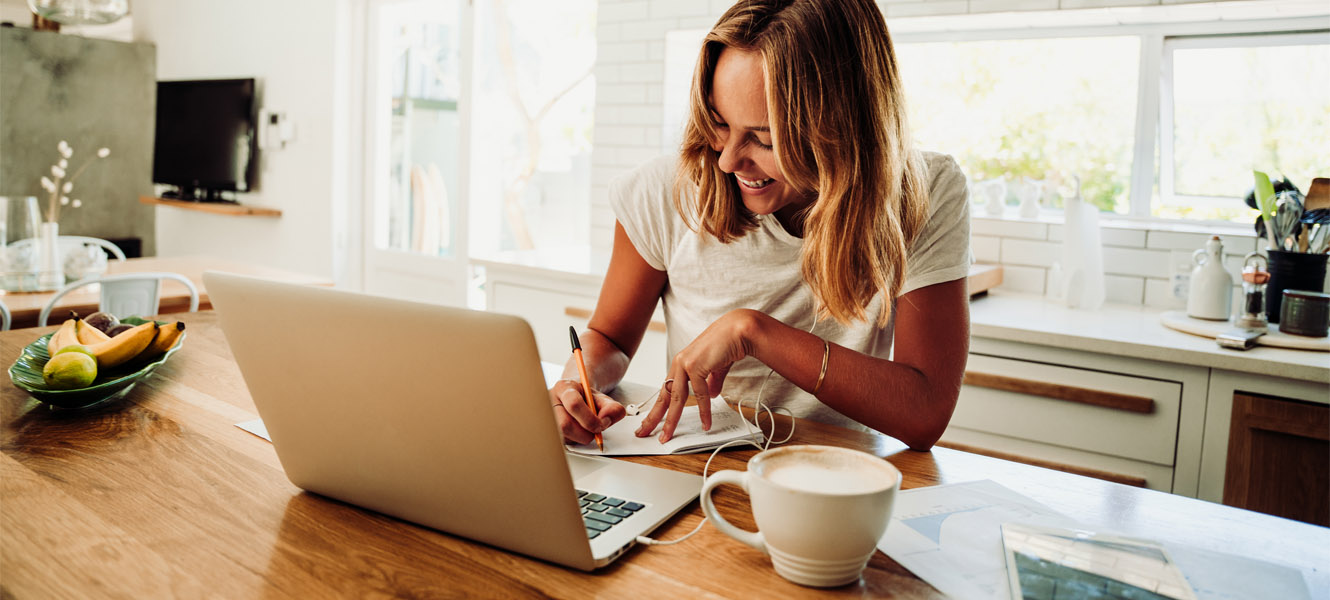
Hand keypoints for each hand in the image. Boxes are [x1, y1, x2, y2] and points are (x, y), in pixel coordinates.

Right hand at [550, 379, 625, 444]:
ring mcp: (547, 417)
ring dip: (581, 437)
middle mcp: (550, 401)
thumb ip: (612, 408)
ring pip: (563, 436)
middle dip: (585, 433)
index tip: (602, 424)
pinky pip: (563, 442)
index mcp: (564, 388)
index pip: (574, 404)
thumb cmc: (587, 399)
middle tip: (596, 430)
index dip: (590, 419)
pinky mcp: (548, 430)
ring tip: (587, 429)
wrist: (576, 398)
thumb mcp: (602, 399)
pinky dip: (575, 440)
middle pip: (565, 425)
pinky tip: (578, 432)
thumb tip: (606, 419)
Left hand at [636, 310, 754, 442]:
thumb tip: (711, 396)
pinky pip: (700, 395)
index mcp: (681, 364)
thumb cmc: (727, 345)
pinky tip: (706, 423)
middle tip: (644, 432)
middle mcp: (679, 364)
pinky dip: (704, 411)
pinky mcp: (695, 365)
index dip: (658, 407)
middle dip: (654, 417)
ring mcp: (685, 364)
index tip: (651, 421)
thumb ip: (711, 382)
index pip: (666, 390)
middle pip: (663, 396)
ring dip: (671, 420)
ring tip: (667, 436)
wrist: (738, 330)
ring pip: (675, 399)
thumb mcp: (716, 368)